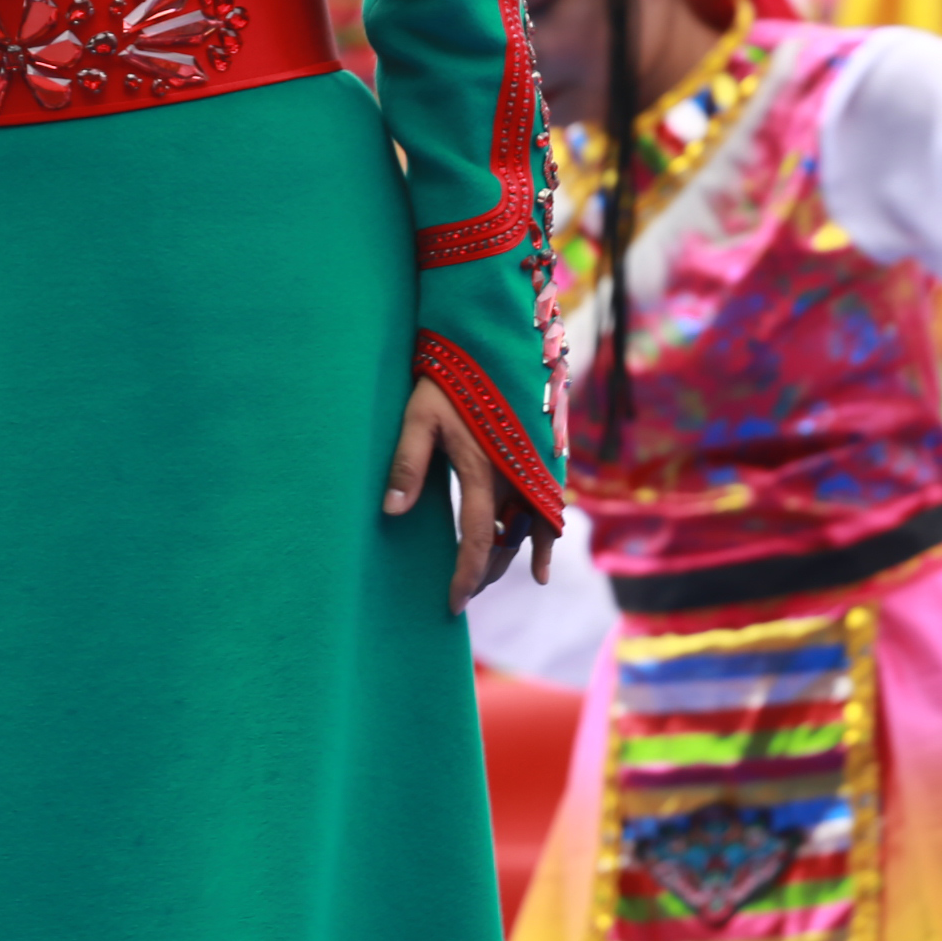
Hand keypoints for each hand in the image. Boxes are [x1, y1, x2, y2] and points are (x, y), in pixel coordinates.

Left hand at [384, 375, 556, 613]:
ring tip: (485, 580)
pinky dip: (545, 539)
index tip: (451, 605)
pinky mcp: (544, 456)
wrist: (492, 335)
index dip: (465, 577)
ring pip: (527, 530)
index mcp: (483, 469)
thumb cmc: (448, 374)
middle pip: (505, 542)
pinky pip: (549, 508)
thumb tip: (392, 511)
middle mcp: (515, 474)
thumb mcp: (419, 415)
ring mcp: (535, 466)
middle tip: (461, 596)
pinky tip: (539, 567)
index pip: (478, 541)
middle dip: (484, 574)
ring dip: (509, 559)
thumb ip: (408, 463)